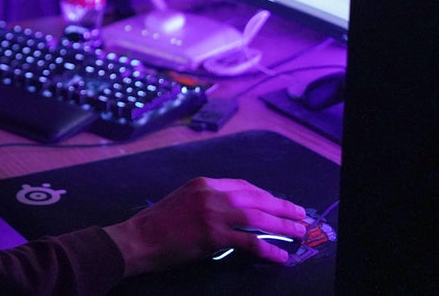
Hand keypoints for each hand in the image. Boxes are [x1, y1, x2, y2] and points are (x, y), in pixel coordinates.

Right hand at [103, 177, 306, 275]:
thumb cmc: (157, 224)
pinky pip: (249, 241)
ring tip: (298, 232)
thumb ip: (207, 201)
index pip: (244, 185)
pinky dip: (268, 249)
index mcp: (204, 183)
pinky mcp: (213, 235)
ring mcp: (213, 213)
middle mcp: (211, 193)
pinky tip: (279, 255)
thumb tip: (232, 214)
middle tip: (300, 214)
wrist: (137, 239)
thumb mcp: (183, 200)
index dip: (265, 195)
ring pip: (258, 217)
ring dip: (283, 225)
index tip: (278, 202)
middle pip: (257, 197)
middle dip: (282, 206)